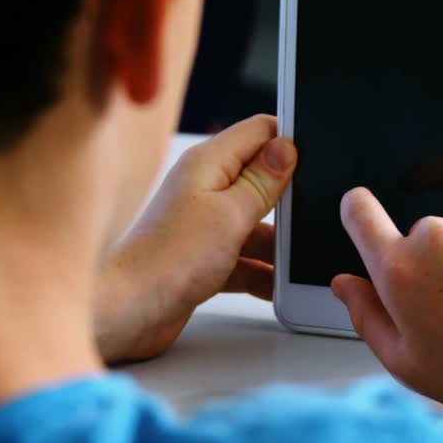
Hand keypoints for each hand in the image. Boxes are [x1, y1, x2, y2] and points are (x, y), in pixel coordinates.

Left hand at [96, 115, 295, 362]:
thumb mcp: (230, 214)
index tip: (314, 162)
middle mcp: (204, 188)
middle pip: (260, 178)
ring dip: (275, 242)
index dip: (289, 142)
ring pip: (254, 222)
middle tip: (307, 216)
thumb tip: (286, 147)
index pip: (259, 131)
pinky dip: (259, 270)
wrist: (128, 311)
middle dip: (286, 199)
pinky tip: (275, 285)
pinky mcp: (202, 256)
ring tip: (294, 261)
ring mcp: (203, 223)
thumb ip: (262, 180)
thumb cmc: (166, 260)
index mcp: (208, 163)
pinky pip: (241, 255)